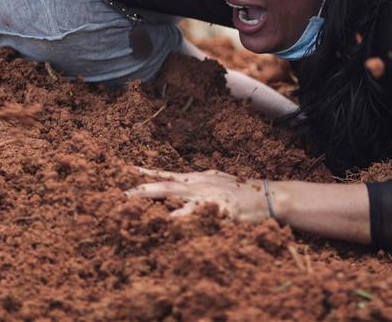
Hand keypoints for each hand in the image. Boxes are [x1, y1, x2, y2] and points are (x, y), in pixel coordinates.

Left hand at [126, 167, 271, 222]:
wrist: (269, 196)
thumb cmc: (243, 193)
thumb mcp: (218, 185)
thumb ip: (198, 188)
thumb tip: (181, 191)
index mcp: (198, 180)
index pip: (167, 175)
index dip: (147, 174)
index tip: (126, 172)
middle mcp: (199, 184)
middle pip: (165, 184)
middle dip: (142, 188)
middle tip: (121, 192)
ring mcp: (208, 194)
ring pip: (176, 193)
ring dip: (155, 195)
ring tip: (136, 196)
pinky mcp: (218, 206)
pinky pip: (198, 211)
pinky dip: (183, 214)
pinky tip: (170, 219)